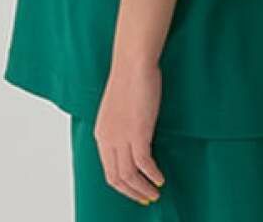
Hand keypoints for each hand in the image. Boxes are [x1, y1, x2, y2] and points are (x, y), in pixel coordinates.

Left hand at [93, 59, 166, 204]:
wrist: (133, 63)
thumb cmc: (129, 80)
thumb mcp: (118, 109)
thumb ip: (120, 127)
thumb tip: (131, 141)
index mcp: (102, 134)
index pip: (108, 170)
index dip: (122, 185)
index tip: (135, 191)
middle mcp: (108, 139)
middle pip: (116, 178)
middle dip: (132, 192)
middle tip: (146, 198)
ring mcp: (122, 137)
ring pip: (130, 175)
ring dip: (143, 188)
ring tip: (155, 193)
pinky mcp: (137, 133)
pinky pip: (144, 164)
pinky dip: (153, 176)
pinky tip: (160, 179)